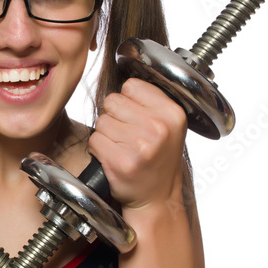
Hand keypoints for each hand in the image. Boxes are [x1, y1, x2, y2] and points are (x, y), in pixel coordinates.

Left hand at [88, 78, 187, 210]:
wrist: (156, 198)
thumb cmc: (158, 159)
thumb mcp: (169, 125)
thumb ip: (150, 100)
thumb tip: (124, 69)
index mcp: (172, 113)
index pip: (131, 86)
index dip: (128, 101)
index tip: (136, 118)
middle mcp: (159, 127)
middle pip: (113, 101)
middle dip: (115, 117)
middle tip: (128, 136)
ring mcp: (140, 146)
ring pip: (102, 121)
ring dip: (105, 135)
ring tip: (122, 148)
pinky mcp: (121, 162)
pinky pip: (94, 140)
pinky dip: (98, 149)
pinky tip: (114, 158)